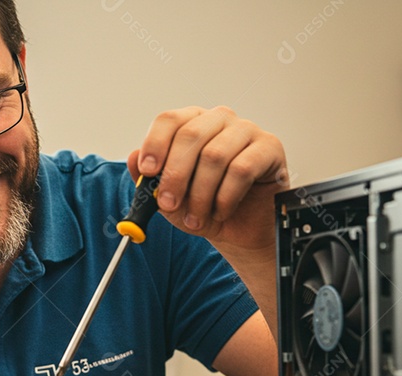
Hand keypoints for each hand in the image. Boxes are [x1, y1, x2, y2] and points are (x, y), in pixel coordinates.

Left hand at [126, 106, 287, 252]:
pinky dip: (225, 197)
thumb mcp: (169, 198)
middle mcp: (218, 120)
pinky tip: (220, 211)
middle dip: (175, 176)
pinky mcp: (269, 147)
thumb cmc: (204, 206)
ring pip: (214, 155)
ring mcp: (246, 130)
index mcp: (192, 123)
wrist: (240, 229)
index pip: (169, 120)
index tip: (147, 171)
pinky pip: (242, 169)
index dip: (155, 144)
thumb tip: (132, 158)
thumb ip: (148, 180)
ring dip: (200, 194)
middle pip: (190, 136)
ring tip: (195, 218)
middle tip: (167, 205)